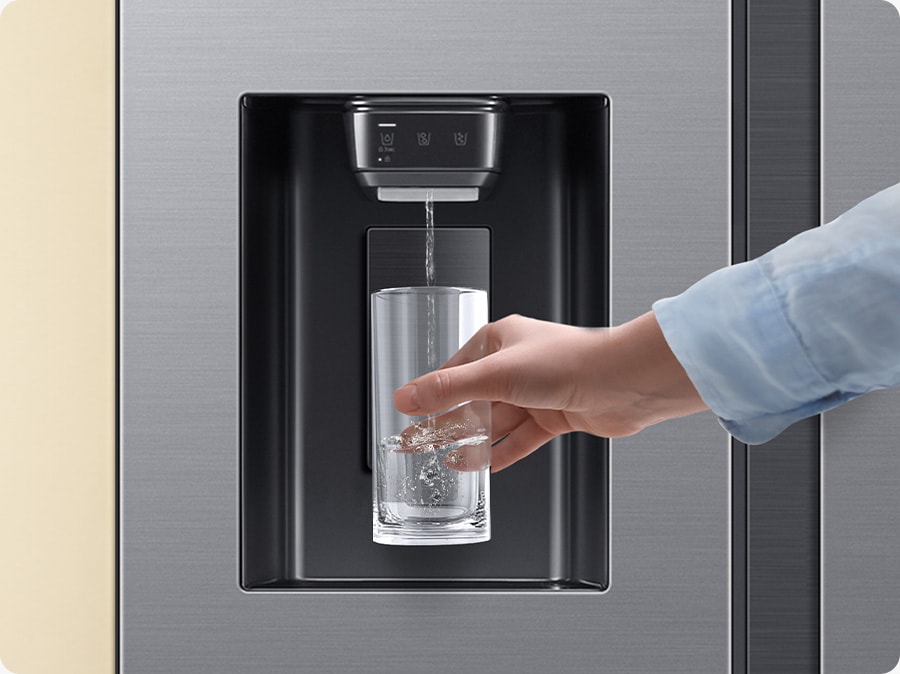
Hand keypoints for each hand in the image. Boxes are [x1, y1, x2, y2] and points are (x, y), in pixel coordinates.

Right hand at [394, 311, 706, 471]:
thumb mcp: (495, 375)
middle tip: (418, 443)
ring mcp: (538, 392)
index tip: (409, 413)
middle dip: (446, 423)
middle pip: (473, 399)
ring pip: (497, 421)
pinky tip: (483, 465)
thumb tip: (406, 397)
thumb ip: (449, 390)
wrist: (623, 382)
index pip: (455, 371)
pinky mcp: (556, 415)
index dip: (431, 395)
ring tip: (445, 460)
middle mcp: (518, 365)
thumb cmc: (570, 362)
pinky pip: (521, 438)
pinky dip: (502, 452)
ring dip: (472, 441)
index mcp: (500, 340)